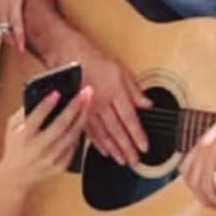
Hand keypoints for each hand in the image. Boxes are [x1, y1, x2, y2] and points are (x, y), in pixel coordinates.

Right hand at [0, 86, 91, 190]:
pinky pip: (74, 146)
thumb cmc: (15, 146)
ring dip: (82, 117)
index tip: (57, 92)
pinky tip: (84, 119)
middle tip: (85, 92)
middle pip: (61, 125)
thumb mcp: (11, 127)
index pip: (36, 118)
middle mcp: (37, 149)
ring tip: (88, 102)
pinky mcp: (60, 166)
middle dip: (74, 107)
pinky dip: (80, 132)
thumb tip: (44, 94)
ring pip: (72, 136)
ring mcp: (50, 159)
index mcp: (23, 137)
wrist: (16, 177)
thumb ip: (25, 112)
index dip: (47, 105)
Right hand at [75, 36, 151, 166]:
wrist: (67, 53)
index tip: (144, 147)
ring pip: (103, 134)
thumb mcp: (120, 69)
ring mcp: (89, 109)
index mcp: (115, 92)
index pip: (129, 118)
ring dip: (113, 149)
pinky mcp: (78, 111)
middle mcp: (102, 103)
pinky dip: (97, 143)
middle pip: (117, 131)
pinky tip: (104, 151)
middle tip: (134, 162)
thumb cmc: (94, 58)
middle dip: (127, 148)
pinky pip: (89, 131)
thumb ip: (134, 89)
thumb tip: (147, 104)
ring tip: (121, 160)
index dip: (137, 135)